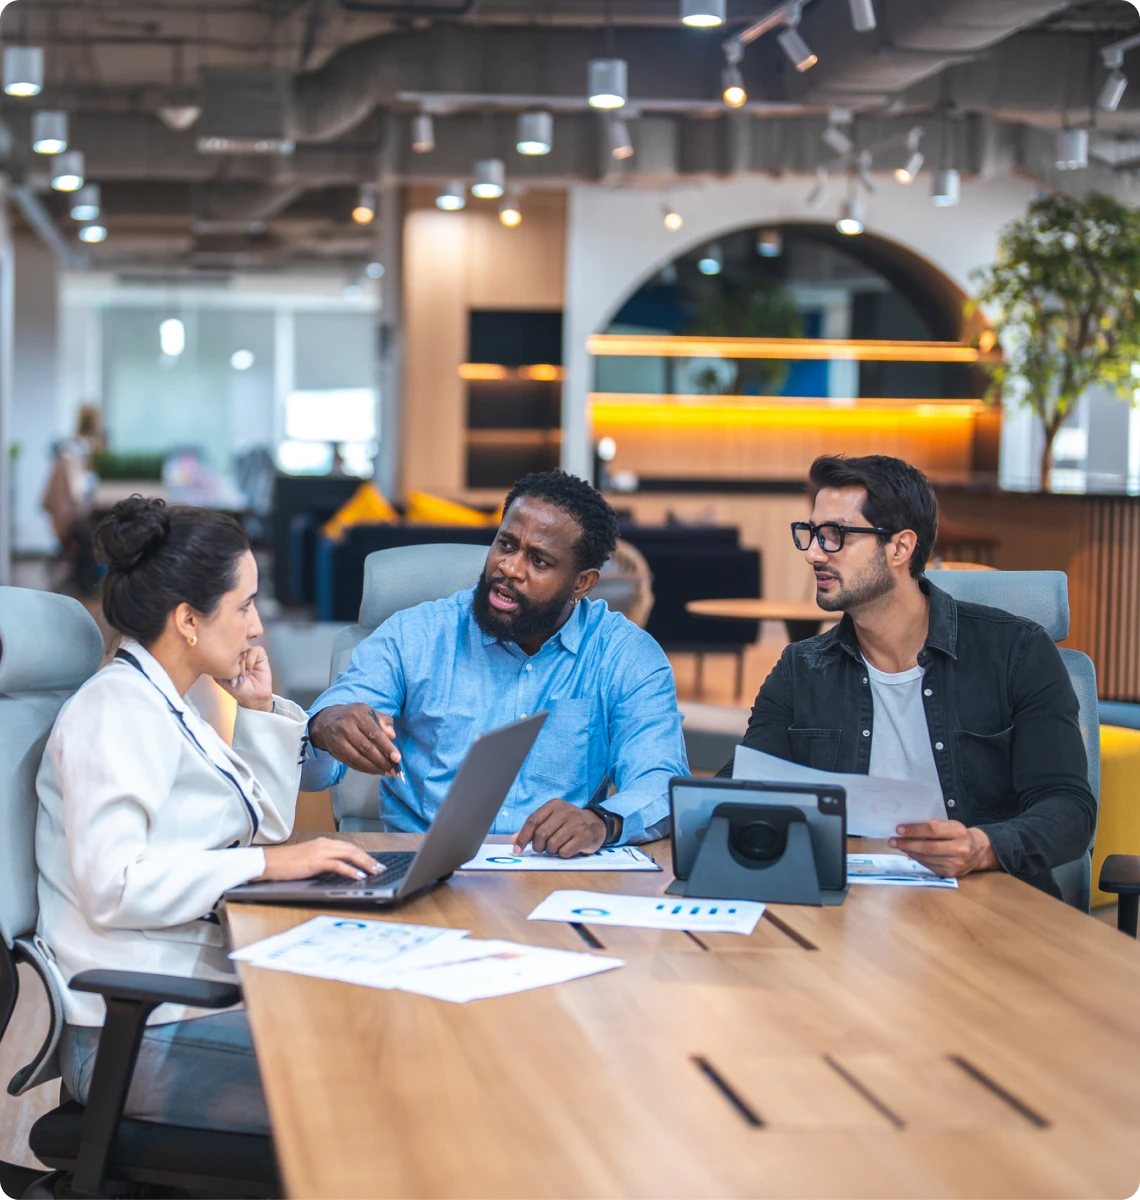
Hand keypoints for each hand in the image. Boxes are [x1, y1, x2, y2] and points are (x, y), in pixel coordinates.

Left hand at [216, 645, 272, 712]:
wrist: (251, 696)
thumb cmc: (237, 688)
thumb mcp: (220, 678)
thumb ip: (216, 666)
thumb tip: (217, 654)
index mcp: (228, 656)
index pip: (223, 647)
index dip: (224, 659)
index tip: (225, 673)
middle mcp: (238, 653)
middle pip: (234, 647)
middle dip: (234, 663)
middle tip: (234, 676)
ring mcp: (249, 653)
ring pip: (244, 648)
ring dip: (242, 664)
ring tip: (242, 675)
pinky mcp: (260, 655)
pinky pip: (255, 650)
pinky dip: (250, 661)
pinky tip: (249, 671)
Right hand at [256, 837, 383, 881]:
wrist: (267, 862)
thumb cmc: (284, 863)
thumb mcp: (308, 860)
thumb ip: (323, 861)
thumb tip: (338, 870)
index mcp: (323, 843)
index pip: (349, 847)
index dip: (364, 855)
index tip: (374, 863)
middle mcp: (324, 844)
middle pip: (353, 849)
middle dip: (369, 859)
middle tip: (380, 868)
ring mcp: (320, 852)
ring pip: (349, 854)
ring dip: (365, 863)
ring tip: (375, 872)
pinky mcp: (315, 862)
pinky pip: (338, 865)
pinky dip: (351, 870)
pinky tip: (359, 876)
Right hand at [309, 704, 400, 775]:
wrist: (328, 720)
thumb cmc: (354, 716)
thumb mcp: (370, 711)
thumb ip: (384, 721)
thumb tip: (392, 736)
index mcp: (358, 716)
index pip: (375, 733)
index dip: (387, 747)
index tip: (397, 758)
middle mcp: (346, 728)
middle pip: (366, 748)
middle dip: (382, 761)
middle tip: (394, 770)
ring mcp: (338, 741)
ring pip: (358, 758)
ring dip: (374, 768)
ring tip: (386, 772)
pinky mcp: (335, 752)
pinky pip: (351, 763)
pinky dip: (364, 769)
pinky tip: (374, 771)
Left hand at [512, 800, 609, 857]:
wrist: (596, 824)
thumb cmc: (569, 823)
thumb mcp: (551, 820)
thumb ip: (532, 829)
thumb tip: (513, 840)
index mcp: (554, 805)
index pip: (533, 821)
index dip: (523, 837)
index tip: (517, 850)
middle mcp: (565, 811)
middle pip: (541, 834)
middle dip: (538, 846)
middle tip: (542, 849)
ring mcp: (576, 823)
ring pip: (552, 845)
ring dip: (551, 851)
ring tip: (557, 847)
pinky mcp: (585, 836)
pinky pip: (565, 852)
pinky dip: (562, 854)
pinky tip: (567, 849)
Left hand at [889, 819, 997, 877]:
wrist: (978, 851)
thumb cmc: (959, 834)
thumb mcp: (950, 824)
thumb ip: (933, 826)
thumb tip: (907, 829)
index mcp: (958, 832)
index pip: (932, 830)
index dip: (914, 830)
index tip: (898, 829)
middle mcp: (959, 849)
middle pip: (927, 847)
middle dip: (906, 844)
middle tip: (892, 840)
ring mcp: (955, 864)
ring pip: (926, 858)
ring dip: (909, 851)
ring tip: (898, 845)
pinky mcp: (950, 873)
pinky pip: (928, 865)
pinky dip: (917, 858)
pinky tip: (910, 852)